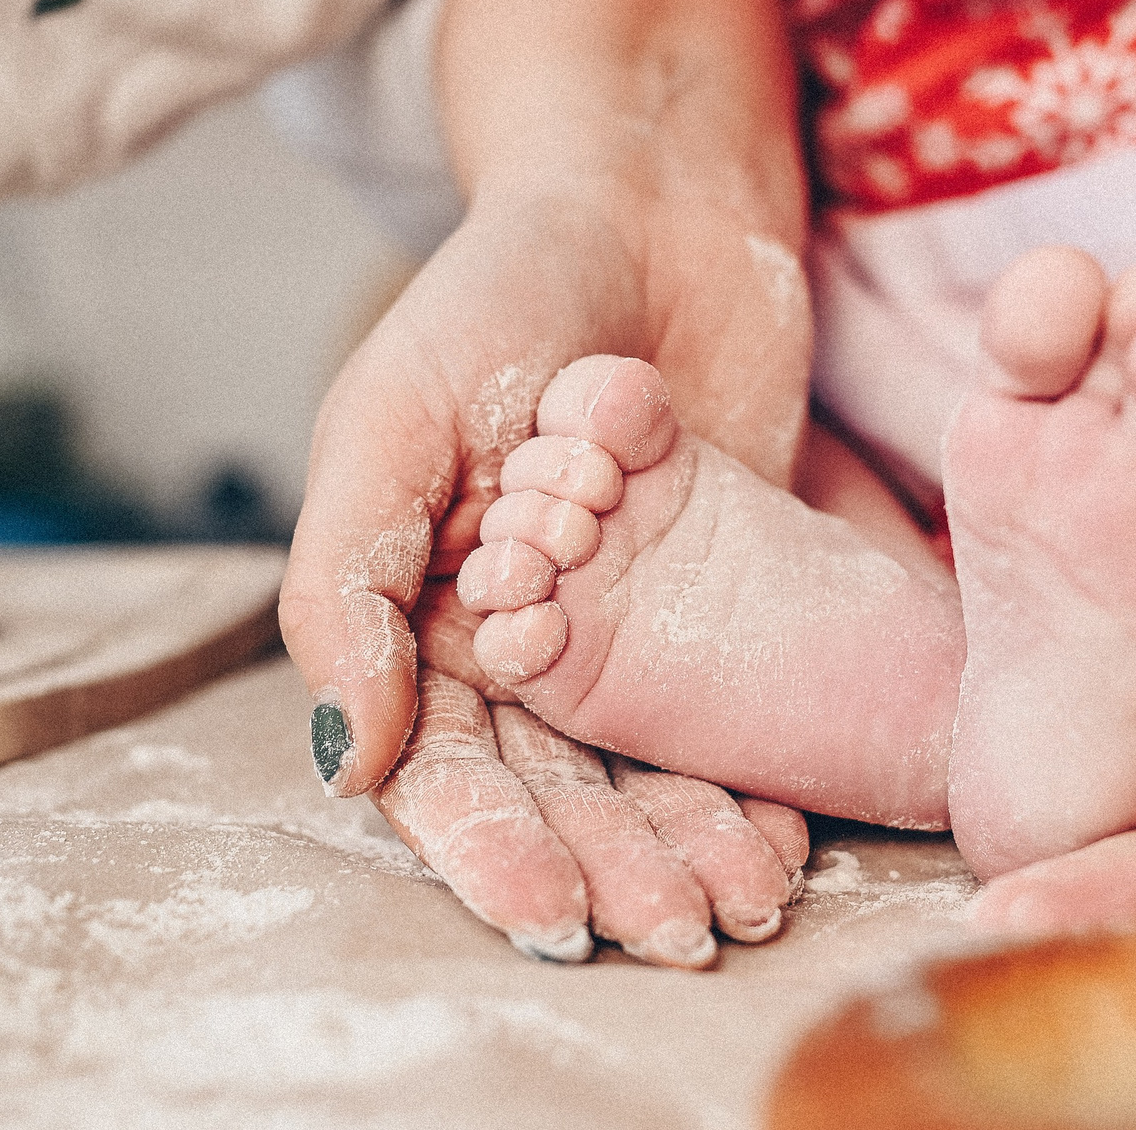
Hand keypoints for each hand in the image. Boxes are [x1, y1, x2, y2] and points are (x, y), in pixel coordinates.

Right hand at [287, 190, 813, 962]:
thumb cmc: (496, 290)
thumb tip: (351, 763)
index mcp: (420, 613)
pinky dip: (756, 778)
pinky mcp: (721, 598)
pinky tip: (786, 836)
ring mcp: (625, 625)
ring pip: (645, 767)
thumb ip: (349, 580)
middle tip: (666, 933)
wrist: (652, 202)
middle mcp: (520, 639)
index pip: (446, 765)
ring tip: (735, 907)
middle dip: (605, 867)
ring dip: (683, 844)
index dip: (491, 848)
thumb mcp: (389, 415)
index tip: (548, 916)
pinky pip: (733, 709)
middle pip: (555, 787)